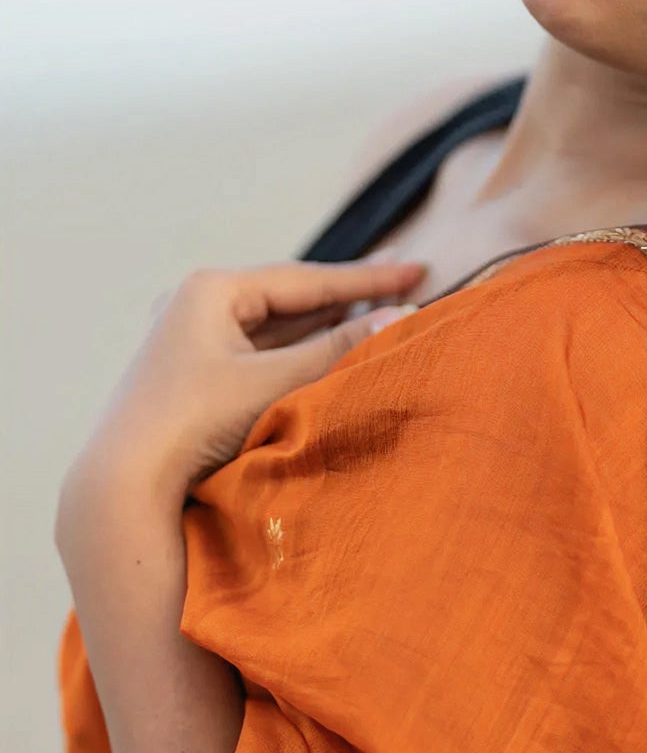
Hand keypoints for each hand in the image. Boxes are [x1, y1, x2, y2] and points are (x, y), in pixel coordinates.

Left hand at [57, 258, 428, 525]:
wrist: (124, 481)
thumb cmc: (194, 422)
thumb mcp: (273, 382)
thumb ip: (337, 350)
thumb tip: (398, 319)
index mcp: (211, 290)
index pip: (306, 279)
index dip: (366, 280)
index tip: (415, 271)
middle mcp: (197, 305)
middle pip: (290, 299)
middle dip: (346, 299)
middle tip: (401, 285)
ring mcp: (191, 341)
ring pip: (275, 328)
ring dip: (324, 328)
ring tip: (375, 319)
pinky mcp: (193, 376)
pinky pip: (259, 354)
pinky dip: (297, 354)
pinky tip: (326, 355)